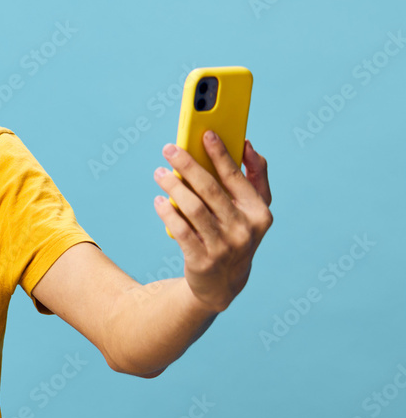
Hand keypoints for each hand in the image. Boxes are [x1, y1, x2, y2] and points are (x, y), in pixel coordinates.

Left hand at [152, 131, 271, 312]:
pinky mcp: (203, 261)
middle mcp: (244, 230)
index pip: (236, 177)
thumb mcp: (253, 211)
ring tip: (159, 172)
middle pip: (210, 189)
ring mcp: (224, 247)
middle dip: (187, 165)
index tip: (205, 133)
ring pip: (193, 208)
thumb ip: (255, 177)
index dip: (220, 153)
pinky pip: (181, 230)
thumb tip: (247, 145)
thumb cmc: (236, 234)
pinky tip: (159, 200)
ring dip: (173, 186)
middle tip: (169, 149)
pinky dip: (168, 213)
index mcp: (259, 213)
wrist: (223, 284)